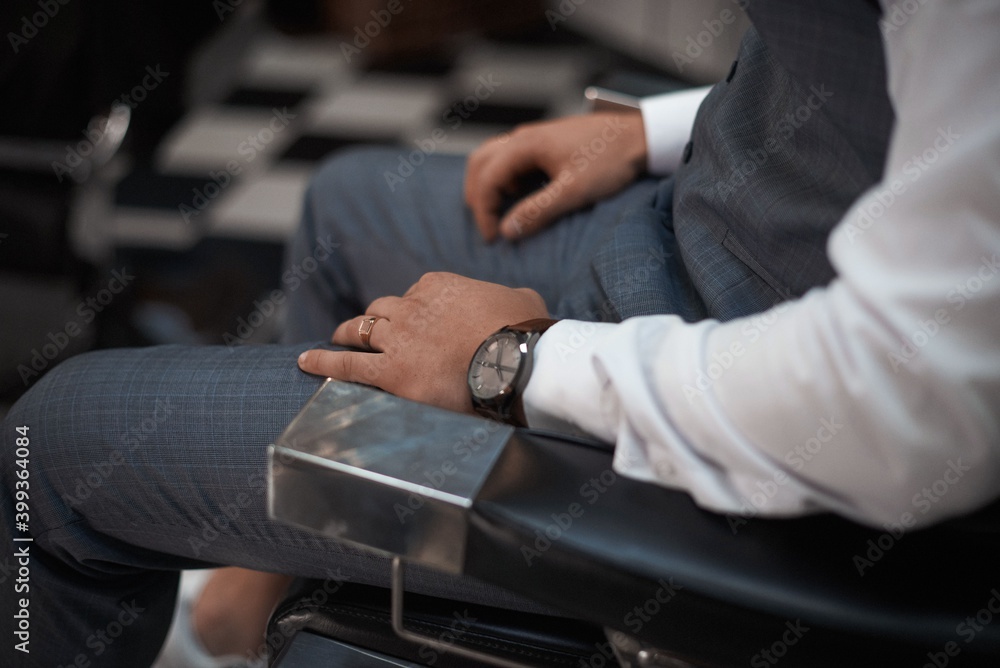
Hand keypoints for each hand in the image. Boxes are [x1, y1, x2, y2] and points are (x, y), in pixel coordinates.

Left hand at [297, 272, 549, 413]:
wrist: (514, 359)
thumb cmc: (524, 331)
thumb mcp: (524, 298)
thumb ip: (512, 295)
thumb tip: (518, 299)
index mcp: (440, 285)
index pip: (416, 293)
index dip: (414, 308)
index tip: (417, 321)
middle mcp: (412, 307)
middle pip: (384, 310)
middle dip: (376, 319)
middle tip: (368, 329)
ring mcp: (398, 339)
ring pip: (361, 331)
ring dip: (348, 334)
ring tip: (338, 339)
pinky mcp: (390, 372)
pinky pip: (346, 365)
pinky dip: (323, 362)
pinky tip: (306, 363)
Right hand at [464, 111, 646, 241]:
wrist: (640, 136)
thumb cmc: (610, 160)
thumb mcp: (574, 191)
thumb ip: (538, 211)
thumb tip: (507, 231)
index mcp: (525, 144)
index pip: (486, 178)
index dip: (483, 212)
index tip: (493, 239)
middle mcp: (523, 137)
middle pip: (480, 163)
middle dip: (478, 197)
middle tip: (488, 227)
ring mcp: (533, 138)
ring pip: (493, 159)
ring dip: (490, 187)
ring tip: (501, 214)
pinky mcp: (544, 143)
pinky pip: (512, 160)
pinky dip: (506, 181)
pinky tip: (520, 199)